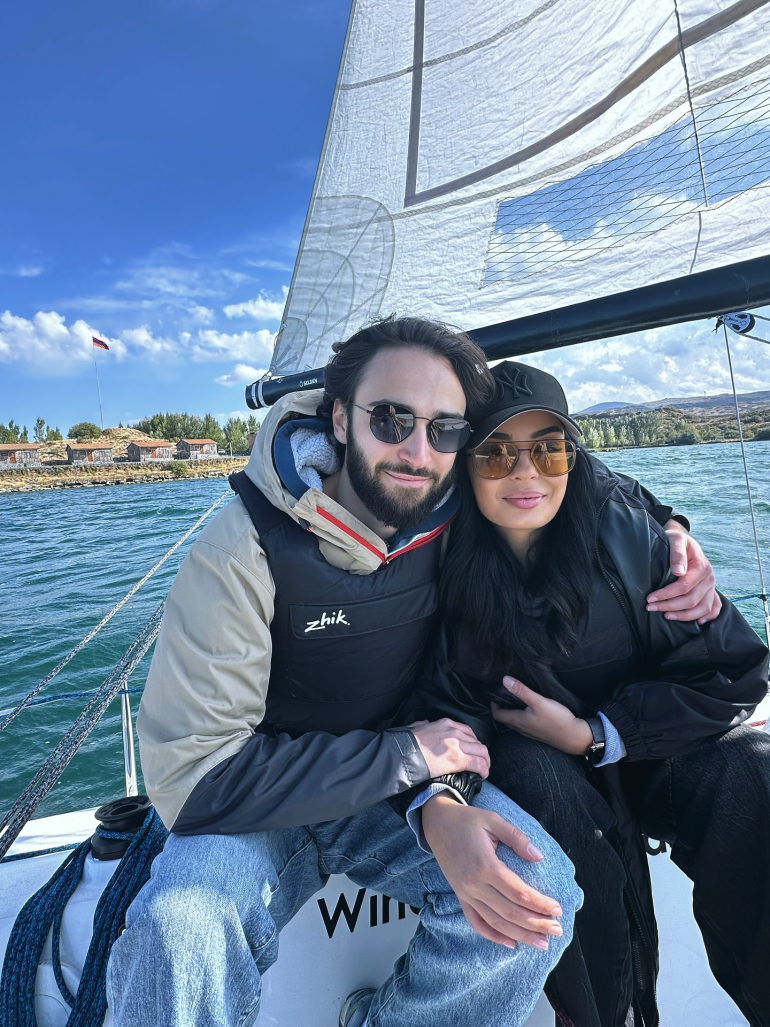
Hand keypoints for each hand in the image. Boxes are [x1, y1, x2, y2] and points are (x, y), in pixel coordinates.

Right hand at [409, 719, 489, 778]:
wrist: (403, 753)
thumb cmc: (407, 743)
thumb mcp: (417, 727)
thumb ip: (424, 725)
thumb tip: (425, 724)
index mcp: (446, 723)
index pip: (468, 731)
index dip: (473, 742)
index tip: (473, 750)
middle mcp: (454, 732)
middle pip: (477, 742)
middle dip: (482, 753)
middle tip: (482, 762)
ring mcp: (457, 745)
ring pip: (481, 752)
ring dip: (485, 761)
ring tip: (484, 770)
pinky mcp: (458, 760)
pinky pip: (478, 763)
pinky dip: (484, 769)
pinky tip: (484, 775)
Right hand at [422, 792, 563, 947]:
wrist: (437, 823)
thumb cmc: (467, 820)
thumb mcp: (493, 820)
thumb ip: (517, 838)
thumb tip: (539, 856)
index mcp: (485, 865)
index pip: (518, 893)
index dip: (540, 903)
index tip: (557, 909)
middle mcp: (474, 884)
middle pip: (510, 912)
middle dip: (536, 924)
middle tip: (557, 930)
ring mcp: (465, 893)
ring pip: (496, 922)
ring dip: (520, 935)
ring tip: (542, 943)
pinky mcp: (460, 896)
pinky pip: (476, 922)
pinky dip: (493, 936)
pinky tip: (511, 943)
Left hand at [491, 677, 591, 755]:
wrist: (574, 737)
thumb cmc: (557, 720)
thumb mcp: (539, 702)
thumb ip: (522, 691)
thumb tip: (504, 680)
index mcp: (518, 721)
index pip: (497, 714)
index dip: (493, 704)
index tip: (494, 692)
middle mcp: (521, 728)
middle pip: (504, 718)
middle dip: (501, 707)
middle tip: (503, 693)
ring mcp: (530, 732)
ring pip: (514, 722)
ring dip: (511, 711)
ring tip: (514, 698)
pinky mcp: (538, 733)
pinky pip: (524, 724)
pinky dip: (521, 715)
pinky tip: (529, 708)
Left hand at [646, 521, 720, 624]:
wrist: (685, 542)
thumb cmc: (677, 541)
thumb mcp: (676, 540)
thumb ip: (677, 553)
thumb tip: (679, 572)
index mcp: (702, 567)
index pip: (684, 586)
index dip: (666, 594)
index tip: (650, 598)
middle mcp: (709, 578)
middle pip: (691, 599)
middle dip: (669, 606)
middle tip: (650, 608)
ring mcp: (711, 587)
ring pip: (702, 608)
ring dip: (684, 615)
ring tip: (667, 616)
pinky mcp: (711, 591)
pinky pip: (714, 608)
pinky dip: (708, 616)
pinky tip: (697, 622)